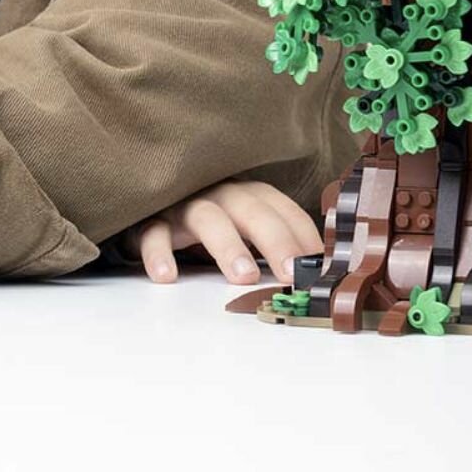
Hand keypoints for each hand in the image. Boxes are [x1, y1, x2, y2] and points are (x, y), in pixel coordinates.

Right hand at [128, 180, 321, 285]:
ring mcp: (184, 205)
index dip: (303, 235)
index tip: (320, 267)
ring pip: (207, 218)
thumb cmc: (209, 224)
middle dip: (275, 240)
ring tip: (244, 276)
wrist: (152, 205)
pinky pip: (153, 233)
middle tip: (292, 274)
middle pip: (251, 210)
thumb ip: (274, 246)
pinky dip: (159, 253)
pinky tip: (166, 276)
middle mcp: (219, 194)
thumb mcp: (244, 228)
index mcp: (248, 195)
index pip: (282, 209)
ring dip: (228, 245)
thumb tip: (316, 275)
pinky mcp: (150, 220)